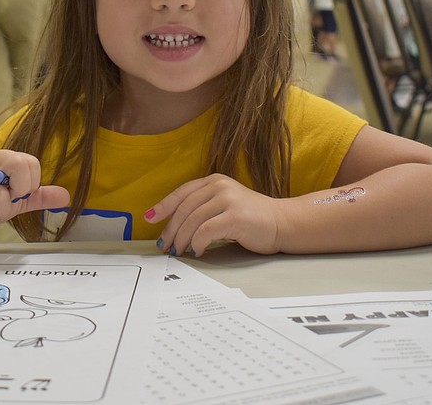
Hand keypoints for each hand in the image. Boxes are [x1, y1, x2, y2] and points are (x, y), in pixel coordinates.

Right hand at [0, 149, 69, 241]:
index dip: (30, 184)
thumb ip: (38, 196)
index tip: (18, 195)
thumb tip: (65, 196)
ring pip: (3, 195)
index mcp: (1, 157)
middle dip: (18, 193)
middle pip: (21, 166)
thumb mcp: (13, 200)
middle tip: (5, 202)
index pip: (30, 162)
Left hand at [145, 174, 282, 256]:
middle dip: (171, 230)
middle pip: (184, 209)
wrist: (282, 223)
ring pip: (192, 221)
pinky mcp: (235, 216)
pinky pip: (206, 231)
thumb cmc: (252, 218)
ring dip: (182, 239)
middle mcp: (219, 185)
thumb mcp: (224, 204)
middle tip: (166, 246)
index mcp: (214, 181)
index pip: (182, 193)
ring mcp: (228, 199)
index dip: (163, 206)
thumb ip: (203, 208)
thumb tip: (175, 227)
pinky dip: (197, 243)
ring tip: (179, 251)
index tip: (149, 218)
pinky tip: (197, 251)